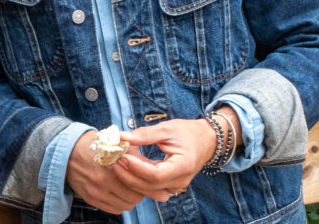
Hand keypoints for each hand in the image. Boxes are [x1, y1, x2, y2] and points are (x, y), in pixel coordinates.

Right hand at [64, 130, 146, 213]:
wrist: (67, 150)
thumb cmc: (94, 145)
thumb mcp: (117, 144)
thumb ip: (136, 157)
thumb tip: (155, 169)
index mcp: (112, 166)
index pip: (139, 185)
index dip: (149, 186)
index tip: (154, 185)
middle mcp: (103, 182)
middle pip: (134, 198)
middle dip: (139, 192)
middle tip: (138, 184)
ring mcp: (96, 192)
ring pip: (125, 206)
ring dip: (129, 199)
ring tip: (127, 188)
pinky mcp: (90, 199)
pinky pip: (113, 209)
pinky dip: (119, 203)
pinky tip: (117, 193)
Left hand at [115, 109, 239, 201]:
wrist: (206, 140)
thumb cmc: (188, 132)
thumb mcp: (167, 128)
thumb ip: (145, 134)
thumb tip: (122, 136)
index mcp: (183, 166)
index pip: (156, 174)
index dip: (136, 168)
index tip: (122, 156)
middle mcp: (180, 180)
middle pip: (150, 185)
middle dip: (128, 175)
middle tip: (112, 161)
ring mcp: (175, 185)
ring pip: (148, 189)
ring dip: (130, 179)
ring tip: (115, 163)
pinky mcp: (169, 184)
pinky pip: (151, 186)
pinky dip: (137, 179)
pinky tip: (126, 168)